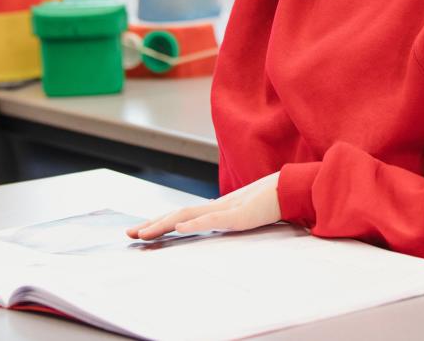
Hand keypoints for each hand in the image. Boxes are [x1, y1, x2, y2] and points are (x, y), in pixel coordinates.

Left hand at [125, 172, 280, 240]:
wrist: (293, 188)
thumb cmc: (274, 200)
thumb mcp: (249, 213)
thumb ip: (232, 218)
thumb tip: (217, 222)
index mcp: (218, 208)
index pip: (183, 215)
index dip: (161, 222)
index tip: (141, 231)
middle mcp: (217, 206)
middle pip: (178, 214)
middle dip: (153, 225)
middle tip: (130, 235)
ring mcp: (227, 209)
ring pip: (188, 215)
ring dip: (164, 224)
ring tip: (145, 233)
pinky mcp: (239, 215)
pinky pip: (213, 219)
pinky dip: (195, 223)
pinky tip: (180, 227)